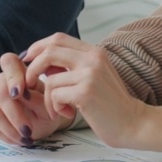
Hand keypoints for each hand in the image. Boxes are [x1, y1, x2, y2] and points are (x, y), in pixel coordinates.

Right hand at [0, 52, 71, 145]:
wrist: (45, 122)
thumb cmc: (48, 109)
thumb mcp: (49, 106)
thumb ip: (38, 98)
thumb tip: (23, 93)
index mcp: (21, 72)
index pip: (8, 62)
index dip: (12, 76)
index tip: (20, 93)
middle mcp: (3, 81)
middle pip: (0, 92)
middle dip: (15, 115)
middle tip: (28, 130)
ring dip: (10, 129)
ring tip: (26, 137)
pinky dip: (4, 135)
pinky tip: (16, 139)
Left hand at [22, 33, 148, 148]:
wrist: (132, 123)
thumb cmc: (110, 104)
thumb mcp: (93, 77)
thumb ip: (72, 67)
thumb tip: (41, 62)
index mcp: (95, 52)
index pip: (58, 38)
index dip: (38, 47)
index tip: (28, 61)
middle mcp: (93, 58)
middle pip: (49, 51)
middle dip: (32, 68)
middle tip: (28, 84)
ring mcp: (90, 74)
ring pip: (49, 79)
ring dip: (47, 98)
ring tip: (59, 109)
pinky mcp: (85, 92)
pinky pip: (54, 95)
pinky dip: (55, 108)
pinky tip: (67, 114)